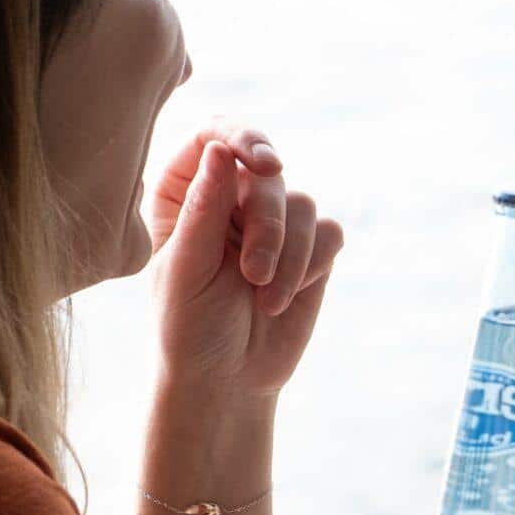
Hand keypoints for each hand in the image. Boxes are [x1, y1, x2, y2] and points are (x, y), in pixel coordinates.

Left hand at [148, 121, 347, 398]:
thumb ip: (203, 208)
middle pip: (268, 172)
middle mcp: (231, 197)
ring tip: (265, 299)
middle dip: (269, 223)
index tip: (266, 167)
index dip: (244, 139)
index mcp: (185, 191)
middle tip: (253, 273)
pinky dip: (313, 265)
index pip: (216, 135)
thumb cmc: (191, 327)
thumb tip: (221, 149)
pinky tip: (286, 298)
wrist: (228, 380)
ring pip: (303, 204)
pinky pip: (329, 233)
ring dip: (290, 255)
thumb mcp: (186, 268)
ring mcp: (273, 222)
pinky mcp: (310, 251)